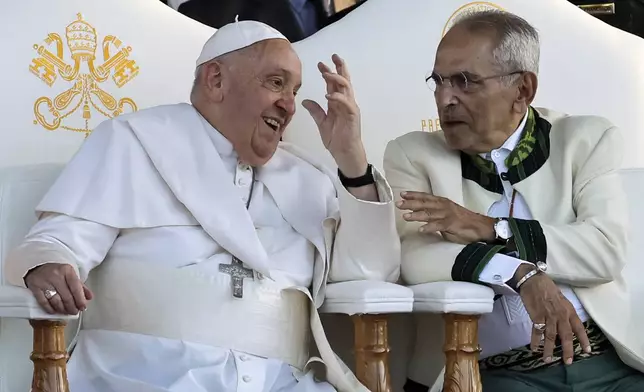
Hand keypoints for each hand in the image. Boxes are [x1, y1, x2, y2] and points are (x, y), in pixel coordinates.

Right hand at [24, 263, 92, 314]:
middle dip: (72, 307)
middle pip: (66, 296)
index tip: (83, 307)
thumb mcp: (70, 275)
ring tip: (66, 312)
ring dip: (62, 309)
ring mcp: (44, 282)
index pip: (76, 288)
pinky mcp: (35, 287)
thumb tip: (89, 297)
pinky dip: (50, 309)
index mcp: (67, 271)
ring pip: (56, 301)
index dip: (80, 300)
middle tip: (74, 312)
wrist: (37, 266)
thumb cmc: (57, 272)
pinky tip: (54, 311)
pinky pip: (44, 302)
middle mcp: (56, 275)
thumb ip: (80, 286)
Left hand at [302, 54, 366, 177]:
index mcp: (338, 103)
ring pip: (346, 88)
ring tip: (326, 73)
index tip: (320, 63)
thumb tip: (305, 100)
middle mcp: (345, 102)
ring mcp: (350, 108)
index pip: (334, 84)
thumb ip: (316, 111)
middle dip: (339, 67)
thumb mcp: (322, 123)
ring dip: (336, 79)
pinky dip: (338, 97)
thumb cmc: (336, 139)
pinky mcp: (352, 116)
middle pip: (344, 80)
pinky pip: (346, 103)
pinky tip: (329, 94)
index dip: (329, 72)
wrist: (344, 153)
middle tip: (333, 55)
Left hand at [396, 191, 496, 243]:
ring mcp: (447, 215)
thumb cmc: (462, 221)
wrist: (479, 227)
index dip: (414, 195)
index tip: (402, 194)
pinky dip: (429, 227)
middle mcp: (444, 206)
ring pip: (429, 214)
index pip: (426, 197)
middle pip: (425, 203)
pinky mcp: (451, 224)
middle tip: (398, 203)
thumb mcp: (446, 214)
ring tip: (405, 216)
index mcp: (442, 202)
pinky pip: (438, 225)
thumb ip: (434, 213)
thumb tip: (421, 214)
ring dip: (416, 215)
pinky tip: (420, 230)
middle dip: (411, 203)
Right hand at [517, 265, 590, 364]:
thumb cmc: (547, 288)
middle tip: (568, 362)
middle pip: (566, 336)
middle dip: (567, 350)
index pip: (579, 328)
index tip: (587, 351)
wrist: (533, 280)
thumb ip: (564, 312)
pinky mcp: (536, 316)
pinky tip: (534, 349)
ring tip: (548, 360)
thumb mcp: (562, 299)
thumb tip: (565, 324)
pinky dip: (535, 341)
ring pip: (550, 337)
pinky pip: (536, 332)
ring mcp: (548, 316)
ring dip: (549, 350)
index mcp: (569, 310)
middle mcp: (561, 315)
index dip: (584, 340)